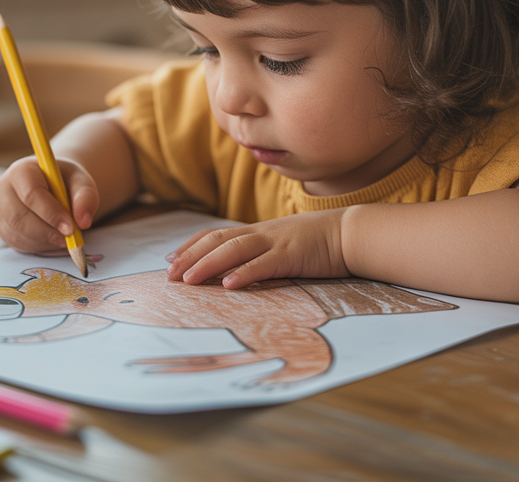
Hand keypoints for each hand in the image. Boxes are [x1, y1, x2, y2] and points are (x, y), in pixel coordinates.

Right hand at [0, 156, 98, 253]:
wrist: (55, 187)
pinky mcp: (2, 228)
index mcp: (22, 171)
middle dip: (47, 232)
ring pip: (18, 234)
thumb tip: (83, 221)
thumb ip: (85, 197)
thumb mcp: (81, 182)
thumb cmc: (66, 183)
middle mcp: (4, 189)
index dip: (51, 213)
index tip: (71, 228)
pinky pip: (18, 244)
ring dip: (45, 241)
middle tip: (69, 240)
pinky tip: (53, 240)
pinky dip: (39, 247)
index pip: (31, 194)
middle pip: (19, 217)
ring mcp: (0, 210)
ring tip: (64, 238)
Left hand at [165, 210, 349, 288]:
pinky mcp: (292, 255)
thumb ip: (259, 254)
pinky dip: (245, 274)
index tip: (170, 260)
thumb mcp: (282, 245)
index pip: (215, 235)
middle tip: (169, 275)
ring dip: (208, 265)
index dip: (191, 246)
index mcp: (257, 231)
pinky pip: (265, 265)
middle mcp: (261, 234)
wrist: (350, 232)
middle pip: (217, 241)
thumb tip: (234, 271)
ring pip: (234, 250)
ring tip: (189, 280)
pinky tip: (230, 286)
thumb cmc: (317, 242)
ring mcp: (276, 243)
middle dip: (190, 257)